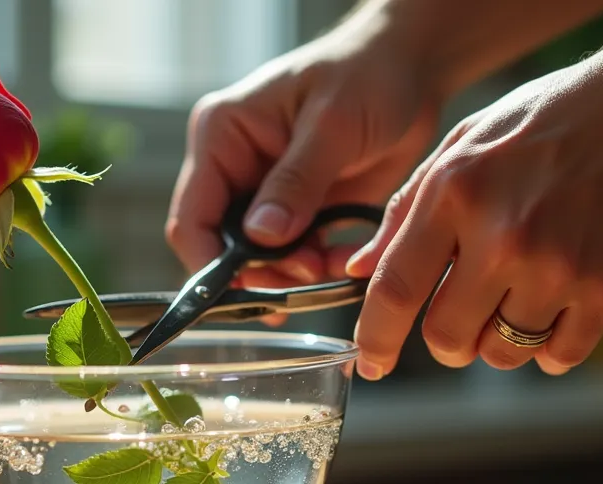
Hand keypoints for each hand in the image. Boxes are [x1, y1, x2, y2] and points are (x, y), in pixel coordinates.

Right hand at [165, 18, 442, 303]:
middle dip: (260, 271)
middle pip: (222, 245)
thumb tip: (261, 235)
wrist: (410, 71)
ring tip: (325, 268)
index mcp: (222, 136)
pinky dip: (314, 267)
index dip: (210, 262)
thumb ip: (296, 181)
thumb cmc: (368, 75)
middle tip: (305, 273)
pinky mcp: (297, 208)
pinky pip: (293, 254)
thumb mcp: (334, 126)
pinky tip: (339, 262)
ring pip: (257, 258)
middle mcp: (234, 166)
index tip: (244, 293)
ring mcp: (264, 190)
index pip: (193, 216)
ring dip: (289, 273)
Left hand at [347, 55, 602, 379]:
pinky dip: (551, 346)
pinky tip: (558, 308)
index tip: (372, 364)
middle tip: (463, 318)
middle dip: (447, 341)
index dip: (375, 339)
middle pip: (447, 337)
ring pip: (503, 354)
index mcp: (455, 193)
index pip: (395, 290)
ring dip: (501, 341)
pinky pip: (559, 356)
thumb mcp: (464, 143)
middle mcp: (502, 234)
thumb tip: (359, 270)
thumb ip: (407, 210)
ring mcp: (558, 265)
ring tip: (520, 297)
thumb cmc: (551, 119)